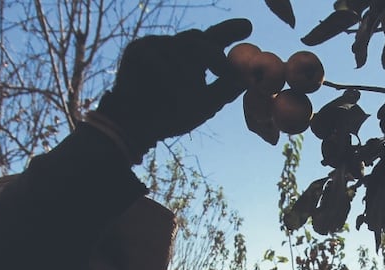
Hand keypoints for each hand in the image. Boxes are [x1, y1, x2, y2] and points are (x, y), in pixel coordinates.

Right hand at [97, 19, 251, 159]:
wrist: (136, 127)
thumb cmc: (170, 116)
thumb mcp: (204, 105)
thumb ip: (225, 90)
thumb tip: (249, 78)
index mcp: (191, 58)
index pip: (213, 39)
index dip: (230, 31)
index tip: (248, 27)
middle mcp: (174, 47)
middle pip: (200, 39)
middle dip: (214, 56)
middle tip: (223, 71)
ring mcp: (155, 45)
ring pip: (182, 49)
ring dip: (189, 77)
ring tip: (186, 101)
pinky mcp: (138, 49)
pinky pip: (162, 59)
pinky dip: (169, 78)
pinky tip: (166, 93)